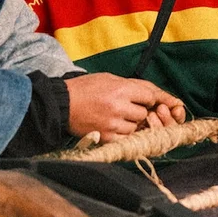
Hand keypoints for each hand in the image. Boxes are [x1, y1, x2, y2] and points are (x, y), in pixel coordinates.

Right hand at [66, 73, 184, 140]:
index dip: (148, 99)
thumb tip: (156, 94)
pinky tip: (112, 126)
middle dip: (138, 111)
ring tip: (116, 117)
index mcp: (121, 89)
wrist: (62, 104)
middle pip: (144, 114)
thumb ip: (133, 85)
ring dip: (130, 123)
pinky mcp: (106, 137)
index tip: (143, 101)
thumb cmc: (86, 88)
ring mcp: (112, 124)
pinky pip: (125, 138)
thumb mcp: (109, 78)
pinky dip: (122, 133)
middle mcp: (119, 107)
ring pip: (135, 127)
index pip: (150, 97)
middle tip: (126, 108)